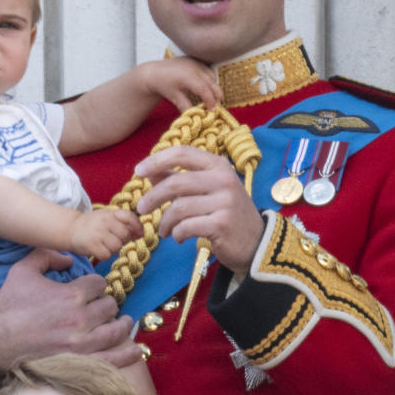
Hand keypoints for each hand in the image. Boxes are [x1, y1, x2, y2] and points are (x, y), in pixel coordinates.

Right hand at [0, 249, 140, 394]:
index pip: (99, 284)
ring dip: (122, 324)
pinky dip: (128, 354)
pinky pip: (113, 359)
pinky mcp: (81, 364)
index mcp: (70, 295)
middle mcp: (81, 319)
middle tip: (103, 307)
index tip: (92, 290)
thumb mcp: (22, 271)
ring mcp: (82, 344)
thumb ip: (46, 256)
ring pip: (116, 330)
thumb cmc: (7, 307)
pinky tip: (137, 350)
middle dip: (107, 304)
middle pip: (110, 306)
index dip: (96, 285)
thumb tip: (68, 259)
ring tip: (123, 322)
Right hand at [69, 207, 142, 259]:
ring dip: (113, 249)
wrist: (70, 229)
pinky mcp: (91, 245)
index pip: (129, 216)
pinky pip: (106, 255)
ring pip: (117, 246)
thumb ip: (124, 224)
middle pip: (125, 234)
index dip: (137, 226)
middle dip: (123, 240)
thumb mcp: (108, 218)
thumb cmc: (94, 225)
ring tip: (104, 245)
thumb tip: (140, 234)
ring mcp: (98, 233)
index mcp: (110, 213)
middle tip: (113, 240)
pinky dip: (103, 255)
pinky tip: (98, 250)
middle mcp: (104, 221)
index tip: (139, 234)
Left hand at [134, 145, 264, 275]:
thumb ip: (178, 178)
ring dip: (165, 222)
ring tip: (164, 230)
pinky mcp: (222, 224)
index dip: (157, 160)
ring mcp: (225, 202)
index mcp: (218, 165)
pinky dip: (177, 234)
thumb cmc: (226, 213)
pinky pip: (186, 227)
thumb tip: (149, 171)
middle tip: (142, 209)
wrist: (255, 242)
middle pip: (176, 182)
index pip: (182, 153)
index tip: (138, 171)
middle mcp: (224, 180)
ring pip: (179, 208)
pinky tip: (178, 237)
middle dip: (153, 197)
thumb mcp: (206, 190)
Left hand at [138, 57, 221, 109]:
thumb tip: (197, 117)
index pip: (204, 90)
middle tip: (217, 106)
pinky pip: (208, 70)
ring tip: (213, 98)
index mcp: (187, 77)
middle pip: (211, 83)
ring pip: (212, 76)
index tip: (212, 110)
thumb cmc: (164, 86)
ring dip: (215, 87)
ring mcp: (195, 62)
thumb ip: (186, 107)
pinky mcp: (196, 60)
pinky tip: (208, 88)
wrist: (155, 72)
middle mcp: (193, 68)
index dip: (210, 101)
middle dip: (216, 95)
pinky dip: (211, 80)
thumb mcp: (175, 98)